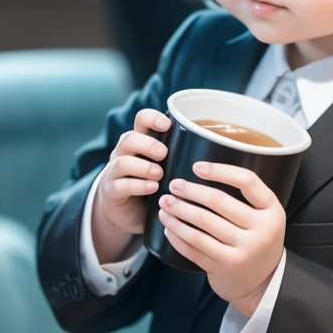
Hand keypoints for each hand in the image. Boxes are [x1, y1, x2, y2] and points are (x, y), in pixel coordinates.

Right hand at [93, 108, 169, 261]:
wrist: (129, 213)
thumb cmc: (155, 186)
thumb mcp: (168, 169)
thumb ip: (182, 158)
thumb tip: (222, 151)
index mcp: (140, 143)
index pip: (141, 120)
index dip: (152, 118)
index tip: (167, 124)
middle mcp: (124, 153)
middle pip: (129, 138)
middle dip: (148, 144)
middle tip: (164, 154)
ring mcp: (114, 172)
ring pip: (122, 162)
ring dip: (144, 167)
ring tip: (160, 174)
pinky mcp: (111, 192)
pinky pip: (119, 185)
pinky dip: (138, 186)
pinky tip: (153, 188)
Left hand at [158, 162, 285, 315]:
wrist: (262, 283)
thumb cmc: (257, 240)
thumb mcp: (264, 217)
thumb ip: (246, 198)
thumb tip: (204, 172)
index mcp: (272, 210)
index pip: (247, 181)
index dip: (220, 170)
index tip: (197, 167)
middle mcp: (260, 230)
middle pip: (218, 202)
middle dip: (190, 191)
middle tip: (173, 185)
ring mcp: (242, 251)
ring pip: (202, 225)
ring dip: (179, 212)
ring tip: (165, 204)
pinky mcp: (224, 267)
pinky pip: (194, 247)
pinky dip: (178, 235)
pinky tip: (168, 227)